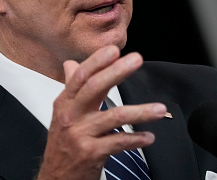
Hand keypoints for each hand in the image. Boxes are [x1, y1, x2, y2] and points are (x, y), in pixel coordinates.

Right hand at [36, 46, 166, 179]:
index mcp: (65, 103)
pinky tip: (150, 137)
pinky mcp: (92, 154)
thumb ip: (71, 88)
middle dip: (117, 71)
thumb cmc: (63, 143)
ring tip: (160, 109)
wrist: (57, 177)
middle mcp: (71, 116)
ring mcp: (81, 135)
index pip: (81, 76)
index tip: (115, 49)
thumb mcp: (63, 114)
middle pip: (95, 88)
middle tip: (137, 60)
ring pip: (115, 116)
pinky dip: (137, 139)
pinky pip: (119, 143)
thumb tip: (71, 64)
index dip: (97, 61)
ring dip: (141, 112)